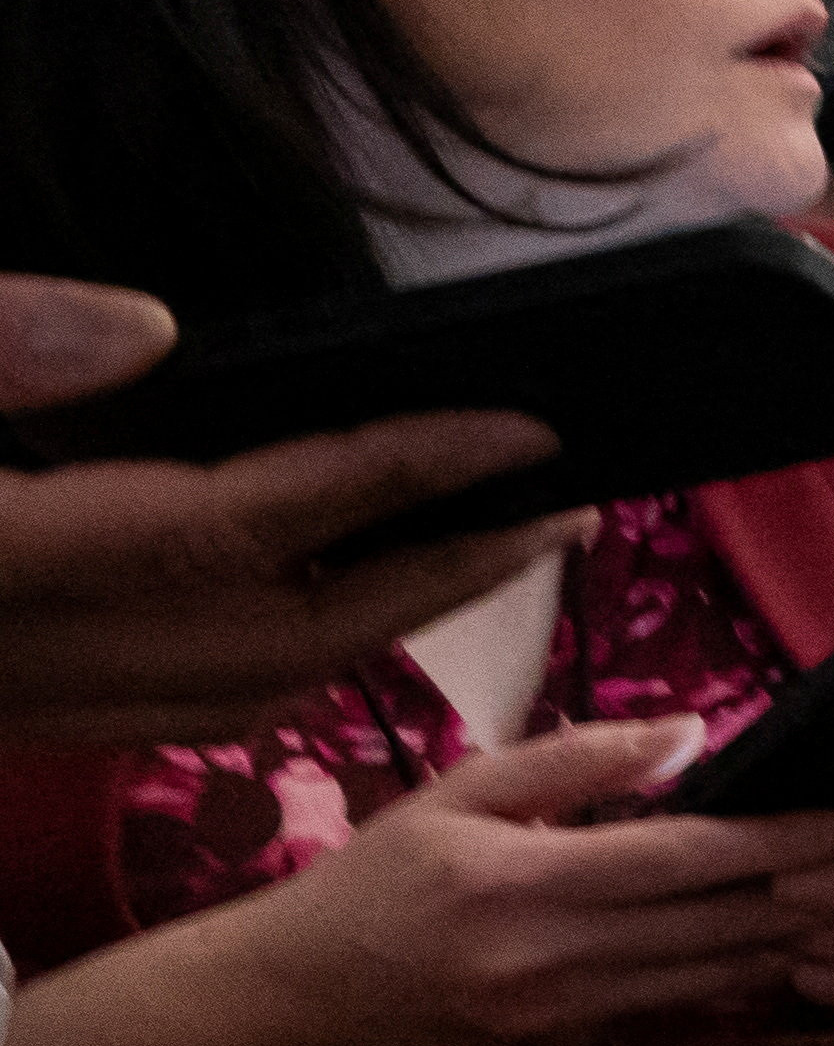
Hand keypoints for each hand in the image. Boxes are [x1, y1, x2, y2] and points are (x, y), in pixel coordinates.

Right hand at [0, 273, 586, 747]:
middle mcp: (43, 659)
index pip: (250, 523)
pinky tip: (327, 597)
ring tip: (484, 544)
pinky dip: (293, 653)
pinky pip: (196, 707)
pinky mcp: (19, 716)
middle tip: (565, 512)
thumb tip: (147, 328)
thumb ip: (0, 347)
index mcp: (16, 564)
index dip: (401, 474)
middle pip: (296, 638)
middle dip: (446, 574)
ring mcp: (33, 703)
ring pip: (256, 690)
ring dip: (382, 619)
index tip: (526, 434)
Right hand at [0, 720, 833, 1045]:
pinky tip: (809, 968)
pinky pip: (683, 1020)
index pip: (683, 859)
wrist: (299, 999)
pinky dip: (749, 991)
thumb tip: (693, 731)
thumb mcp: (459, 793)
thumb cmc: (379, 881)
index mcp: (521, 882)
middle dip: (820, 895)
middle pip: (719, 926)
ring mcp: (563, 1019)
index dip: (780, 838)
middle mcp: (550, 959)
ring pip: (715, 979)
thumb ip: (575, 761)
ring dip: (803, 947)